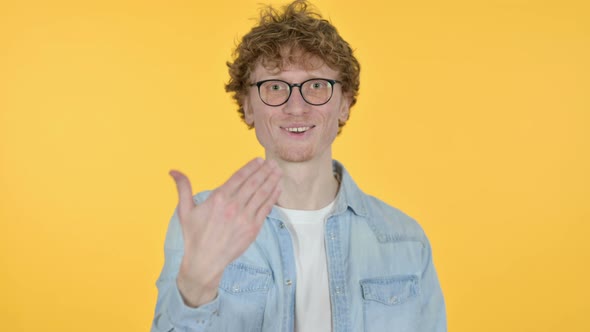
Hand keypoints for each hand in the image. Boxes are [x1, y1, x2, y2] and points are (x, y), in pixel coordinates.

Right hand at [169, 158, 281, 306]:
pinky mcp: (253, 228)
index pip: (238, 177)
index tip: (259, 160)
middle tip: (273, 162)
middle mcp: (233, 206)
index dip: (250, 167)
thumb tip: (173, 171)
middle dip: (264, 171)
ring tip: (278, 171)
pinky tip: (278, 188)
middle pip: (253, 183)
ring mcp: (244, 217)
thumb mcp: (185, 210)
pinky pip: (266, 208)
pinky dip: (273, 197)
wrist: (204, 261)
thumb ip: (183, 188)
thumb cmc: (194, 235)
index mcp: (218, 198)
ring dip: (271, 180)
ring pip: (262, 193)